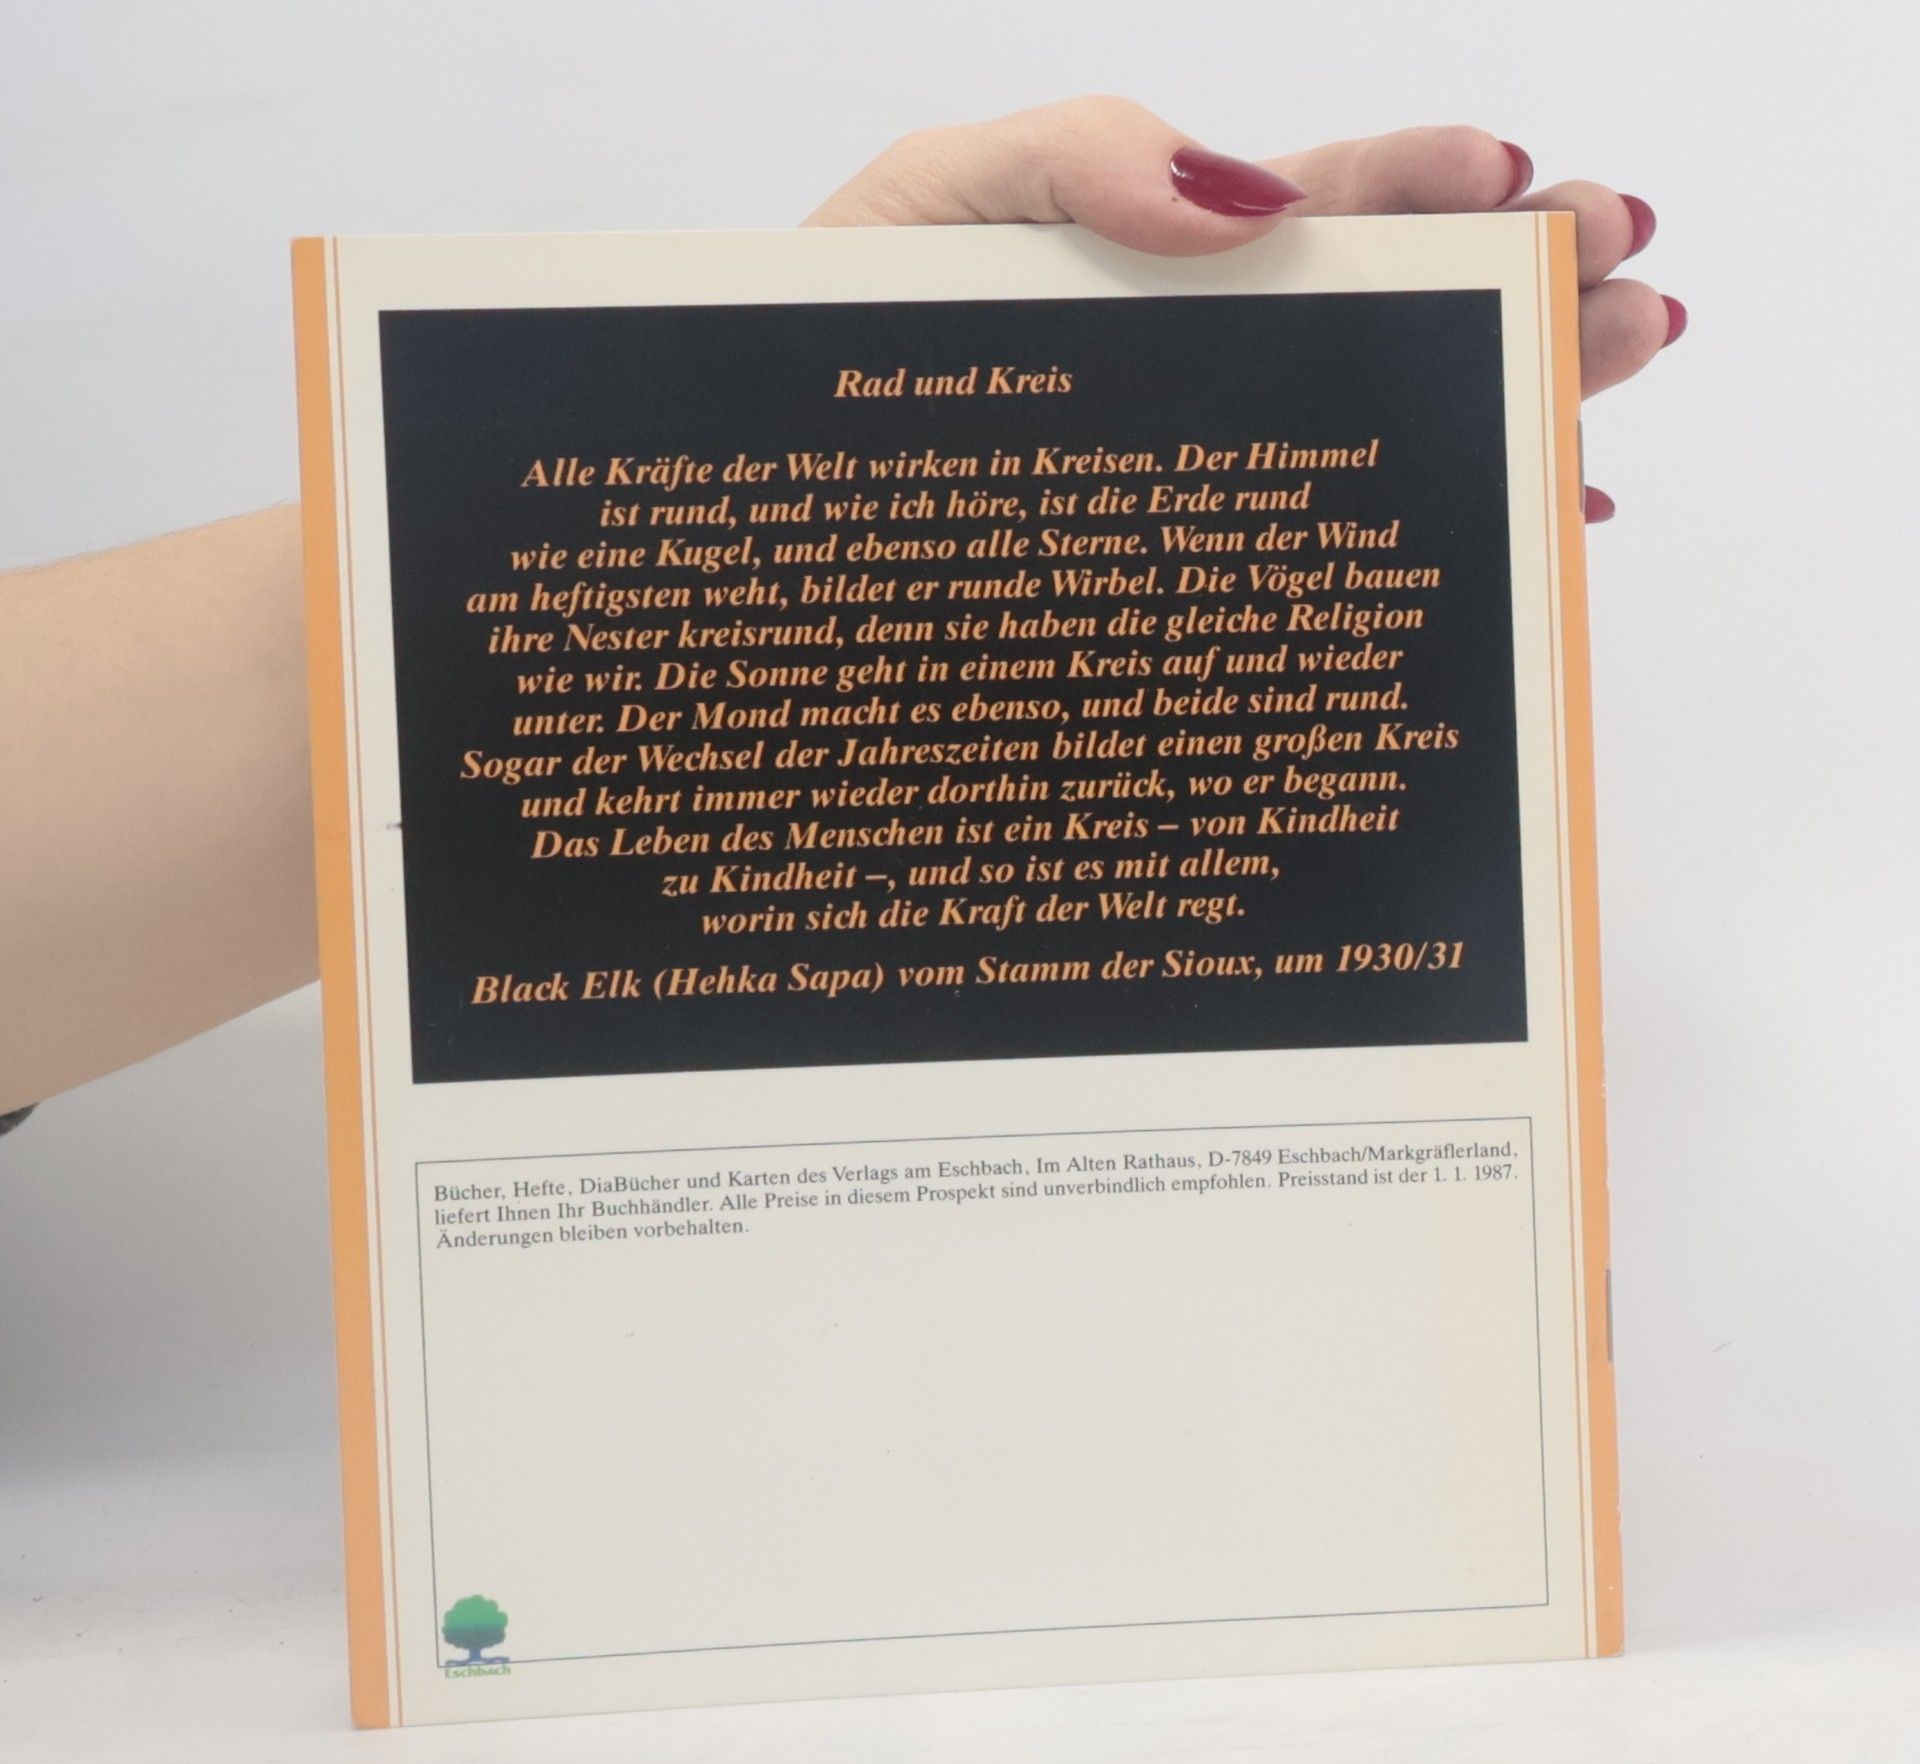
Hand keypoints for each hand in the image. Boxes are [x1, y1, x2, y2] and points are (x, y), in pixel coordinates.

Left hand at [807, 98, 1681, 522]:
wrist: (738, 518)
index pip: (1314, 212)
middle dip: (1522, 294)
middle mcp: (1193, 365)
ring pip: (1379, 431)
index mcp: (1142, 263)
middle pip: (1387, 320)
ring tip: (1614, 389)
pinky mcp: (1169, 585)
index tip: (1519, 184)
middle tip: (1636, 300)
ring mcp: (1196, 473)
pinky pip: (1316, 559)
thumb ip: (1074, 164)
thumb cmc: (817, 353)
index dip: (1425, 189)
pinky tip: (1527, 530)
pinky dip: (1432, 536)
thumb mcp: (922, 207)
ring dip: (1513, 407)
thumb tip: (1249, 202)